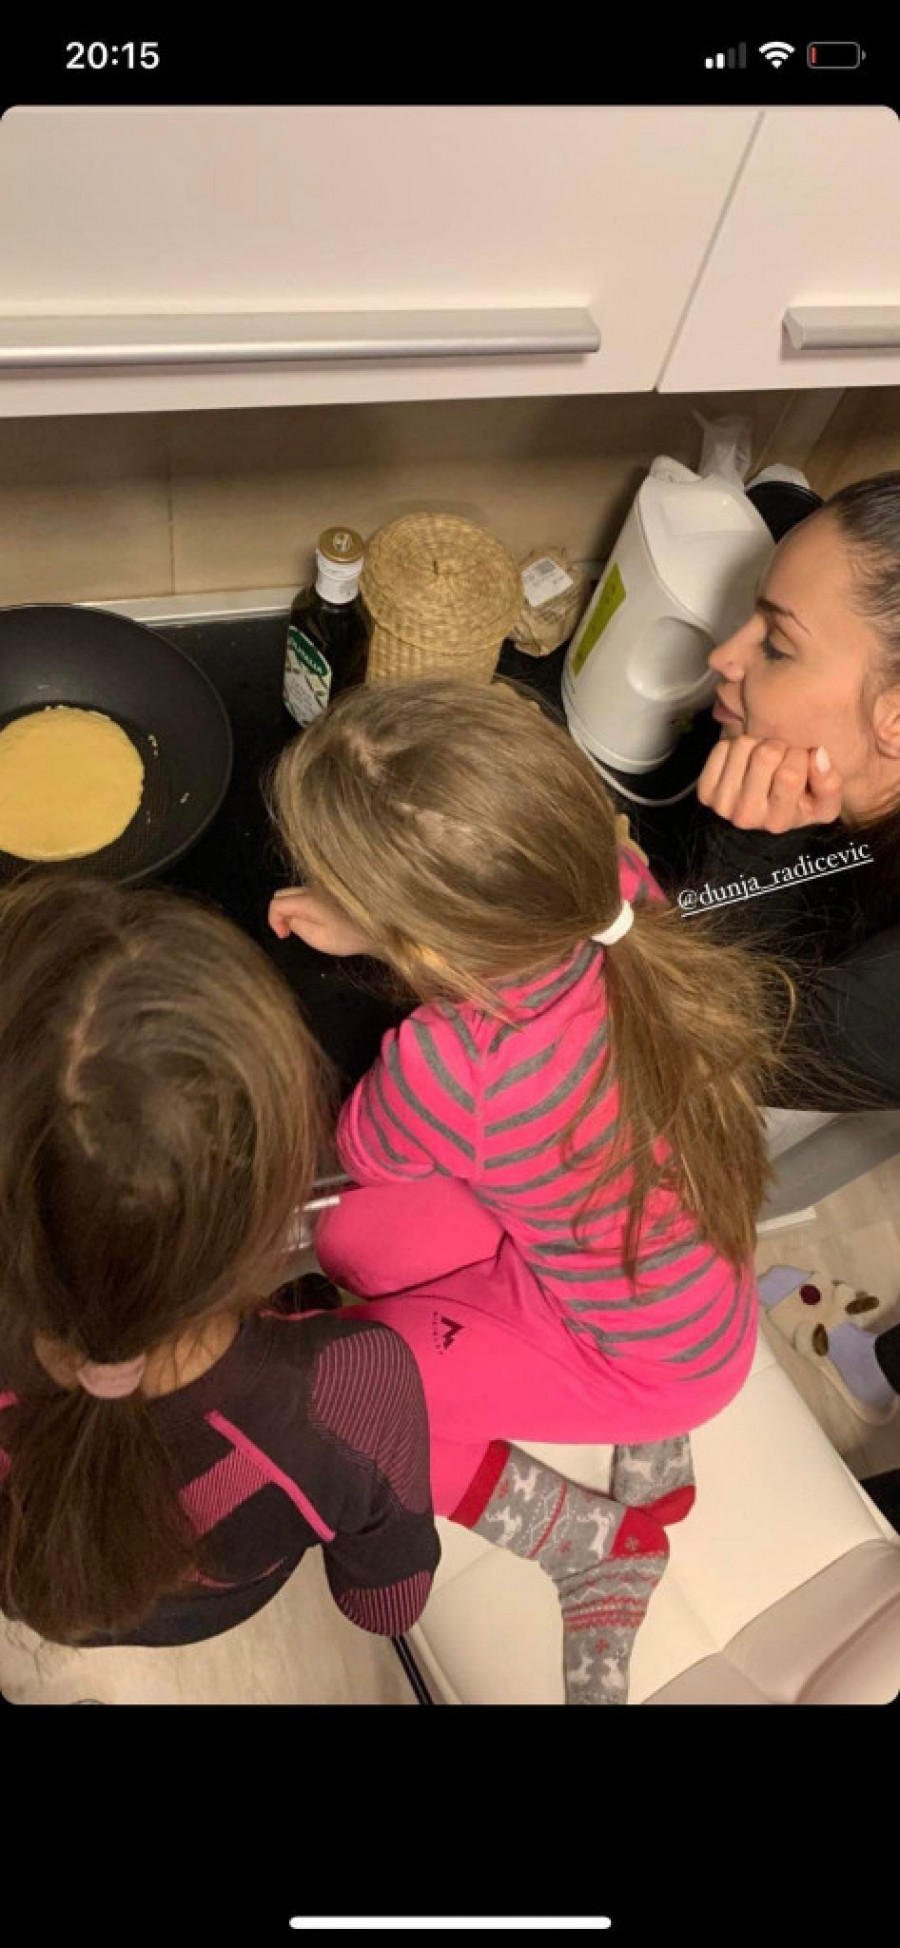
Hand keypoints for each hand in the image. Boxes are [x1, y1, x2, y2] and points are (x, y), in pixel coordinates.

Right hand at [268, 886, 372, 955]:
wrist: (380, 926)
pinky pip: (308, 892)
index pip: (276, 903)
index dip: (273, 921)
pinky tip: (318, 918)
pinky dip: (304, 904)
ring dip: (292, 908)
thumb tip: (287, 918)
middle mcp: (312, 886)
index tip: (284, 936)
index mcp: (307, 899)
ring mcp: (322, 885)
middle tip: (289, 931)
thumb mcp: (318, 938)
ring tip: (306, 926)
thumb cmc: (350, 936)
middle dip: (280, 913)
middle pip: (282, 893)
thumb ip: (296, 925)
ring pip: (295, 892)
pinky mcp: (331, 887)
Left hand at [696, 736, 842, 832]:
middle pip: (765, 755)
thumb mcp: (824, 804)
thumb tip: (818, 754)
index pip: (790, 774)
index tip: (800, 761)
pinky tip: (744, 764)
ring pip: (743, 745)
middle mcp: (747, 817)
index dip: (800, 757)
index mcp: (779, 822)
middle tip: (781, 758)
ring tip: (763, 761)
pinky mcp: (705, 792)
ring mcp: (722, 806)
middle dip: (779, 747)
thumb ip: (831, 784)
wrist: (762, 817)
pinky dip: (735, 748)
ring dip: (757, 744)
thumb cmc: (798, 806)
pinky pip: (722, 748)